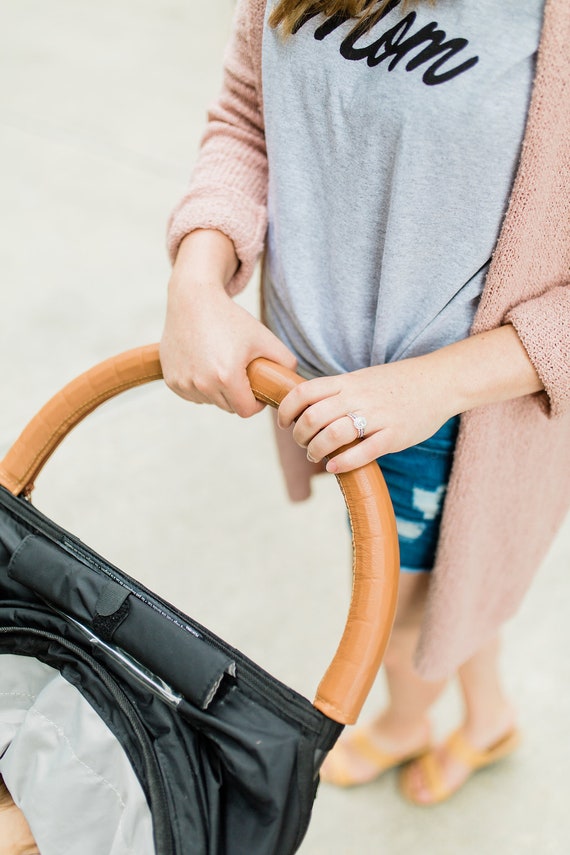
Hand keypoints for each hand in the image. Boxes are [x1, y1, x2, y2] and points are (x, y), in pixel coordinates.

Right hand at [160, 231, 296, 416]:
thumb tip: (291, 383)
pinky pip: (193, 394)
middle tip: (240, 372)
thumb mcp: (264, 337)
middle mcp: (202, 384)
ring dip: (218, 391)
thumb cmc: (230, 318)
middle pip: (229, 407)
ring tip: (220, 364)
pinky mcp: (171, 380)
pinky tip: (204, 364)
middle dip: (238, 395)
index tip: (257, 389)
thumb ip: (286, 362)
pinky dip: (200, 386)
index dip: (256, 402)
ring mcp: (184, 383)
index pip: (247, 411)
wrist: (192, 300)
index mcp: (226, 377)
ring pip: (210, 401)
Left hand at [278, 324, 543, 473]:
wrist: (440, 381)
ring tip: (316, 456)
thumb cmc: (398, 383)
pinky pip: (362, 452)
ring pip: (333, 435)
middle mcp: (358, 397)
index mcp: (348, 381)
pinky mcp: (394, 435)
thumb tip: (309, 409)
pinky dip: (342, 463)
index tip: (284, 423)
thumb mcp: (363, 378)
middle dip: (299, 436)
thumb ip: (338, 391)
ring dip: (316, 450)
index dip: (286, 410)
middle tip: (302, 444)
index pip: (303, 392)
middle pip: (313, 417)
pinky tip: (334, 467)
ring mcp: (377, 416)